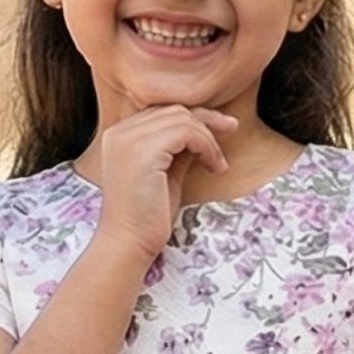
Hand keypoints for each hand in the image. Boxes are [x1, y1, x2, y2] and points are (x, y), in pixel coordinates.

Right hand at [92, 105, 238, 259]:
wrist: (129, 244)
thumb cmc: (148, 218)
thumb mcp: (167, 175)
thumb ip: (180, 151)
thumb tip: (204, 134)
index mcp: (121, 136)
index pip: (163, 112)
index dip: (195, 117)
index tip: (222, 129)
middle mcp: (121, 132)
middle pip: (174, 109)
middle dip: (207, 119)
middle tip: (232, 129)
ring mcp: (129, 139)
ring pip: (183, 118)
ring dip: (209, 138)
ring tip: (217, 164)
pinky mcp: (143, 151)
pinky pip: (186, 132)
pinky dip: (206, 145)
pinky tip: (213, 166)